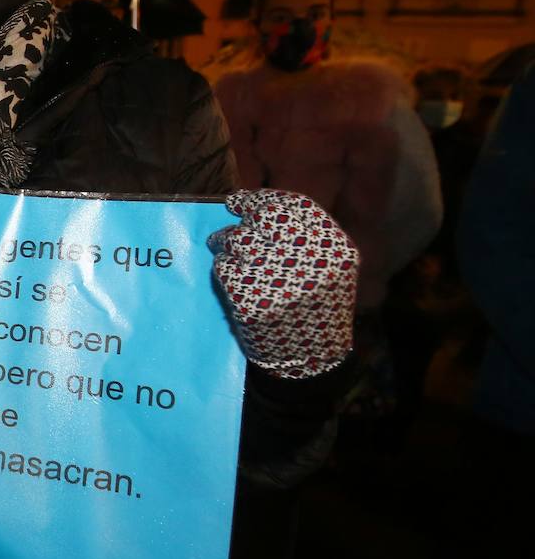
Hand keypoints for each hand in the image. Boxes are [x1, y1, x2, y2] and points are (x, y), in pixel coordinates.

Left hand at [209, 189, 357, 377]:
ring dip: (225, 239)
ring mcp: (278, 280)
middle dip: (245, 207)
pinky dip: (222, 266)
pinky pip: (224, 267)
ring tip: (224, 244)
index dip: (266, 198)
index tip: (245, 199)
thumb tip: (256, 205)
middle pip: (268, 215)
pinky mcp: (250, 299)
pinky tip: (230, 275)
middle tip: (232, 207)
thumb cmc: (316, 307)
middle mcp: (309, 261)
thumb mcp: (329, 269)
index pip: (297, 206)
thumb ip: (303, 237)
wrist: (309, 360)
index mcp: (335, 250)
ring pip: (239, 239)